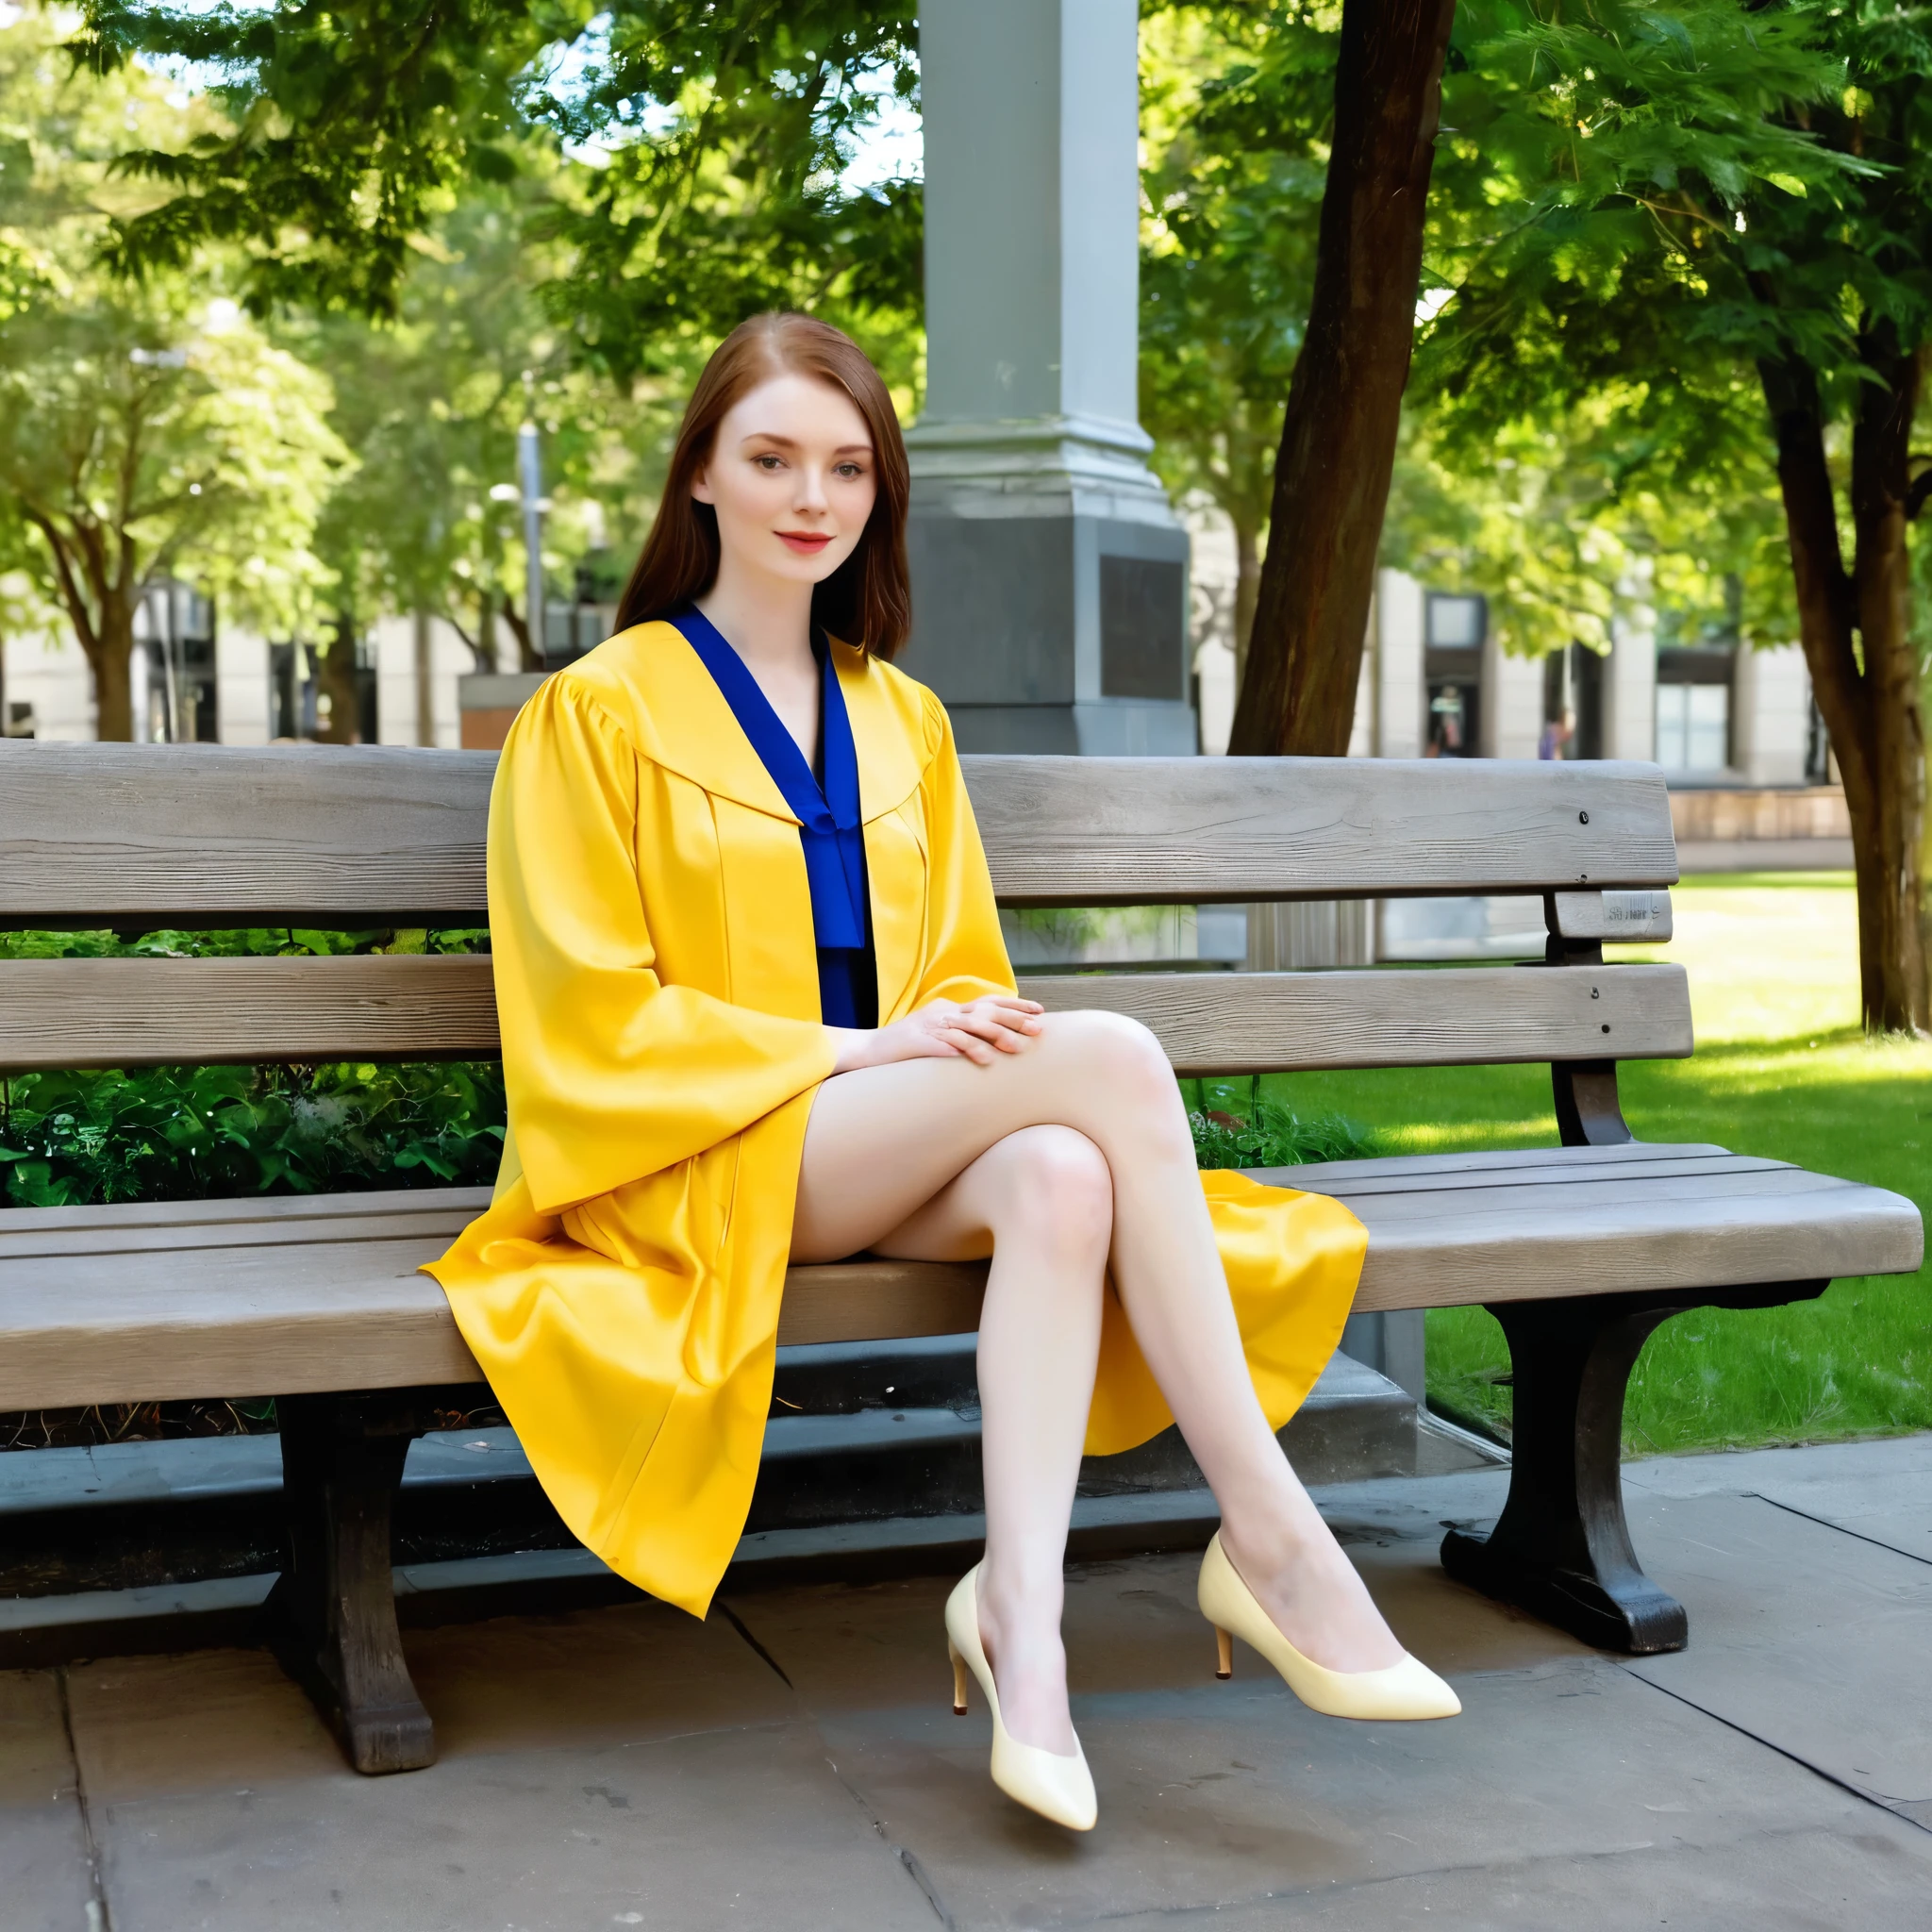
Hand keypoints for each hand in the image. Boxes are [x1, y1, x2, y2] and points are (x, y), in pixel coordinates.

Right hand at [828, 995, 1045, 1073]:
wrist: (869, 1050)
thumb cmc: (907, 1047)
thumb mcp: (938, 1034)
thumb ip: (962, 1033)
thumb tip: (993, 1039)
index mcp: (950, 1010)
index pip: (988, 1002)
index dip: (1015, 1006)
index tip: (1040, 1012)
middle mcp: (942, 1014)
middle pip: (984, 1012)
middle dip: (1013, 1021)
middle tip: (1036, 1030)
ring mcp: (929, 1027)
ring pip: (967, 1028)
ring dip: (994, 1038)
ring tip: (1014, 1049)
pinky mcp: (916, 1042)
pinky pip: (942, 1046)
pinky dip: (962, 1051)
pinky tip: (980, 1059)